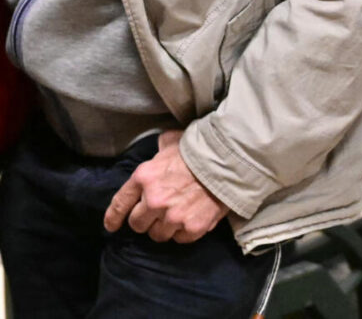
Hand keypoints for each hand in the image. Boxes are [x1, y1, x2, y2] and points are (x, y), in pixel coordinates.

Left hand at [103, 130, 228, 243]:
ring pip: (158, 235)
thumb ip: (160, 150)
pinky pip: (180, 239)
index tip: (112, 226)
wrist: (230, 158)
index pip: (120, 204)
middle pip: (138, 224)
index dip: (113, 218)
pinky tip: (193, 217)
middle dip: (146, 219)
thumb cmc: (200, 148)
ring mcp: (173, 216)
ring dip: (166, 227)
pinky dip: (184, 231)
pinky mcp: (191, 227)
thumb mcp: (173, 141)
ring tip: (179, 213)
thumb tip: (159, 150)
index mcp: (145, 177)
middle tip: (160, 210)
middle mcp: (154, 200)